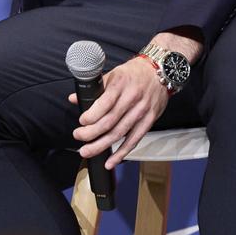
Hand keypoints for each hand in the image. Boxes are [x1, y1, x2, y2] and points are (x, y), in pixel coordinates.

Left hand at [67, 31, 200, 168]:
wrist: (161, 72)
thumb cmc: (134, 73)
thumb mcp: (113, 74)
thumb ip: (94, 88)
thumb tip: (74, 99)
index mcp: (121, 85)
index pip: (105, 104)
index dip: (91, 115)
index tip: (81, 121)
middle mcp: (132, 99)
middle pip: (110, 121)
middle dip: (91, 133)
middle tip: (78, 136)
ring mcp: (141, 112)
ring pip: (119, 134)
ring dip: (101, 145)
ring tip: (87, 151)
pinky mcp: (148, 122)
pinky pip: (134, 141)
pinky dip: (121, 153)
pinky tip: (110, 162)